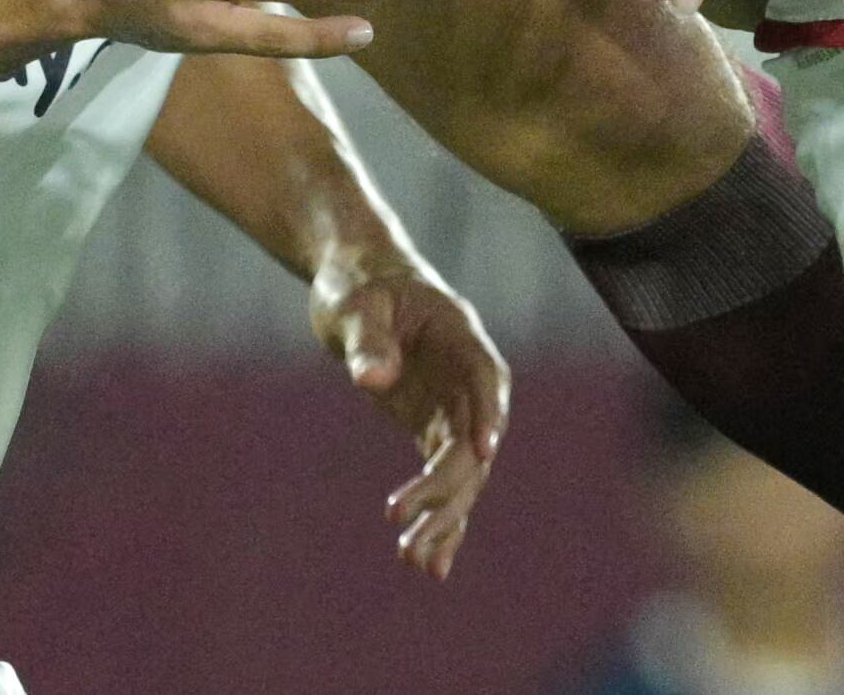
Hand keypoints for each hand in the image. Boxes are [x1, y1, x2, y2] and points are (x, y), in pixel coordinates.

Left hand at [311, 250, 509, 578]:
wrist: (355, 280)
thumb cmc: (357, 282)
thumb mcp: (355, 304)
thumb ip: (368, 338)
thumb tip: (372, 379)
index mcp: (460, 336)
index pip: (486, 379)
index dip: (488, 414)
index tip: (482, 452)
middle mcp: (467, 377)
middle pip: (473, 440)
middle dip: (449, 488)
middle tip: (410, 529)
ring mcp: (453, 405)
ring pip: (462, 471)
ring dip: (445, 516)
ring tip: (416, 562)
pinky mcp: (432, 425)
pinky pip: (443, 476)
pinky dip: (438, 515)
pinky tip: (428, 563)